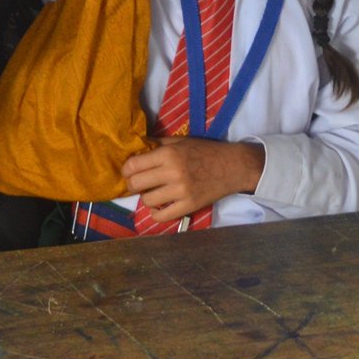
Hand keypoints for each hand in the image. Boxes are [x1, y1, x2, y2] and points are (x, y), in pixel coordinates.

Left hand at [122, 137, 263, 222]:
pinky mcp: (189, 206)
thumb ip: (157, 144)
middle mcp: (172, 173)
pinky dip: (156, 213)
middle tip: (138, 183)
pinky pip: (162, 216)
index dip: (126, 169)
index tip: (129, 171)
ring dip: (146, 197)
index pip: (133, 165)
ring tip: (152, 192)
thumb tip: (135, 147)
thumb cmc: (204, 151)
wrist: (232, 167)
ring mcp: (181, 192)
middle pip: (136, 184)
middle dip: (132, 184)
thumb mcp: (179, 141)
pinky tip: (158, 207)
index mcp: (168, 154)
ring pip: (147, 200)